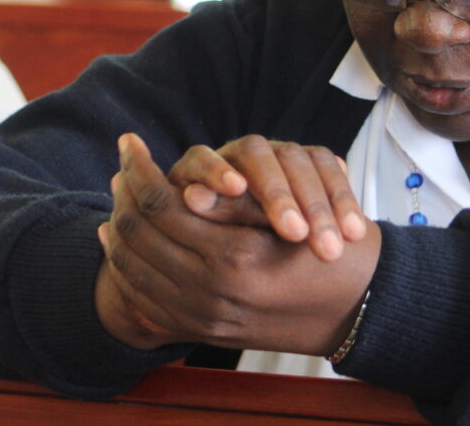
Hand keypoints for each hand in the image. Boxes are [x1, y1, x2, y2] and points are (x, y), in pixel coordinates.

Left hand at [96, 133, 379, 354]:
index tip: (129, 140)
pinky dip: (122, 263)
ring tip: (118, 192)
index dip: (139, 168)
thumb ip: (229, 205)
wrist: (352, 313)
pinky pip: (140, 294)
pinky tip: (118, 236)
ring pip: (130, 264)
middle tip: (120, 164)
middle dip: (123, 192)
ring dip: (117, 223)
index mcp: (230, 260)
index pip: (159, 206)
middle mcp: (208, 294)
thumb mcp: (285, 219)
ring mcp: (199, 318)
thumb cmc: (324, 252)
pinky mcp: (198, 330)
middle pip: (136, 234)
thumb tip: (182, 191)